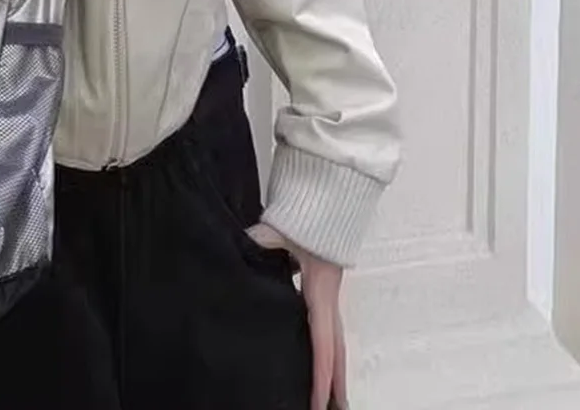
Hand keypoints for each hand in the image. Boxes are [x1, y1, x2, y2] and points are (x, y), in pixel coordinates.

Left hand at [247, 223, 347, 409]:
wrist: (325, 191)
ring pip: (335, 339)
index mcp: (320, 291)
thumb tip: (243, 250)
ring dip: (333, 368)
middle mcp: (328, 297)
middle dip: (335, 384)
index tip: (319, 403)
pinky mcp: (322, 285)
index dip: (320, 376)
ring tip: (330, 397)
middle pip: (336, 350)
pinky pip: (327, 324)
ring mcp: (328, 291)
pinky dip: (326, 346)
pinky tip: (316, 355)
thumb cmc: (307, 212)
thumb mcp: (278, 229)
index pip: (322, 342)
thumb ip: (260, 243)